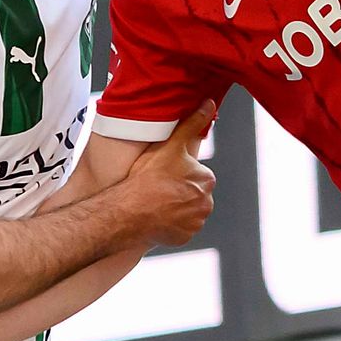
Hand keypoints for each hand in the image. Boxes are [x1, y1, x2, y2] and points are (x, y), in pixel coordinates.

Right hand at [113, 101, 216, 243]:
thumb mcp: (171, 143)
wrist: (130, 211)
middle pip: (192, 192)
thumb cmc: (148, 177)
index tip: (163, 172)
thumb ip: (192, 122)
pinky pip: (179, 228)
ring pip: (187, 211)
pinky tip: (156, 216)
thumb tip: (210, 104)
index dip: (178, 171)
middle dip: (178, 190)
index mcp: (206, 179)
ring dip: (175, 207)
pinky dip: (170, 224)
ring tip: (155, 201)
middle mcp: (206, 202)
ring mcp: (196, 222)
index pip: (196, 173)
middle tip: (157, 186)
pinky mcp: (184, 237)